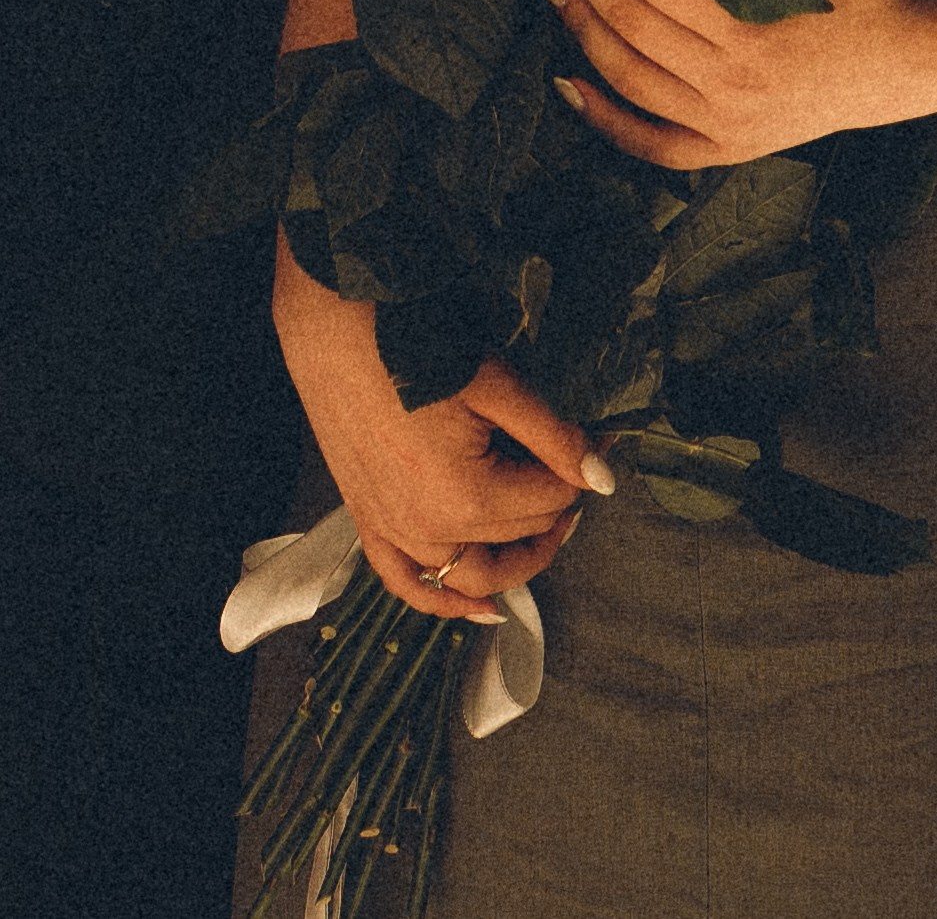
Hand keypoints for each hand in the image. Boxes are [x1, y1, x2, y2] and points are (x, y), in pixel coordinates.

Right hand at [274, 232, 612, 623]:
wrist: (333, 329)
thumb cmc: (414, 346)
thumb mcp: (496, 385)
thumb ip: (552, 437)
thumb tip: (603, 478)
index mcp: (469, 497)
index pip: (552, 497)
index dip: (584, 465)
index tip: (601, 437)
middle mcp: (431, 530)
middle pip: (519, 534)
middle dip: (555, 501)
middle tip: (575, 464)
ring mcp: (395, 532)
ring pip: (472, 577)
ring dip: (515, 563)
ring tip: (548, 531)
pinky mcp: (368, 522)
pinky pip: (409, 584)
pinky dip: (444, 602)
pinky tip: (480, 607)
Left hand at [534, 0, 936, 167]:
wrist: (912, 68)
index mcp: (753, 31)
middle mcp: (730, 85)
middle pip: (630, 21)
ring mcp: (725, 124)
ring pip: (627, 76)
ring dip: (577, 23)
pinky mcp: (728, 147)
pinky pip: (651, 143)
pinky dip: (603, 117)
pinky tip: (565, 82)